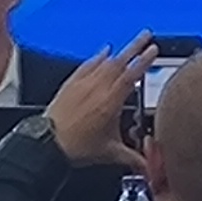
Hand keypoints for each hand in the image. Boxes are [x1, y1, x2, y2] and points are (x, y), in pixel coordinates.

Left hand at [45, 36, 156, 170]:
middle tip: (145, 35)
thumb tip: (147, 166)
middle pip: (119, 61)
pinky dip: (96, 57)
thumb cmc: (75, 146)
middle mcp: (97, 88)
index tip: (154, 49)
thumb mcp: (110, 153)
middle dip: (134, 46)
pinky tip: (101, 53)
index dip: (144, 61)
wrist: (48, 143)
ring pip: (104, 61)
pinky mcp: (70, 84)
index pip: (132, 75)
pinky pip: (86, 65)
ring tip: (127, 44)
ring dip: (118, 50)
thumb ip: (133, 158)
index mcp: (110, 101)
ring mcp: (83, 84)